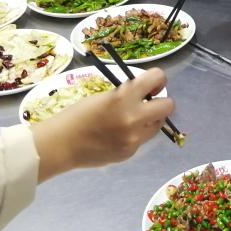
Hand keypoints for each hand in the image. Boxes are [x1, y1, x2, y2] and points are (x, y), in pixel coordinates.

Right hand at [32, 68, 173, 180]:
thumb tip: (145, 94)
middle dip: (160, 101)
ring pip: (158, 125)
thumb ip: (126, 94)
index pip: (158, 78)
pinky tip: (118, 135)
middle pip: (168, 106)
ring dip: (150, 119)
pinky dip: (136, 134)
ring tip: (133, 119)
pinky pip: (142, 139)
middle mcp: (134, 117)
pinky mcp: (130, 153)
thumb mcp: (104, 96)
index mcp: (124, 96)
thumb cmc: (77, 115)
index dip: (157, 79)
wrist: (61, 144)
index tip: (152, 84)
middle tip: (147, 102)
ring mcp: (134, 138)